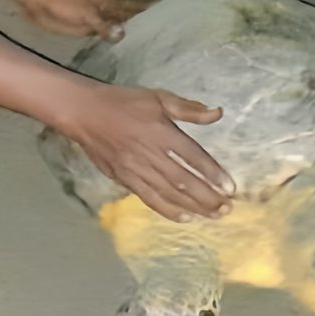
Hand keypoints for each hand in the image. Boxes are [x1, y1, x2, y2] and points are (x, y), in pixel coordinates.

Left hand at [21, 0, 156, 40]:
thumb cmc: (60, 4)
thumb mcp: (82, 15)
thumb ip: (102, 25)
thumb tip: (123, 34)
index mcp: (107, 1)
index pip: (134, 4)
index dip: (149, 7)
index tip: (167, 9)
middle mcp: (104, 6)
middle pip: (129, 10)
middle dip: (145, 15)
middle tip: (164, 23)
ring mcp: (95, 13)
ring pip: (118, 17)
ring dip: (132, 22)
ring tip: (148, 31)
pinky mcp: (84, 21)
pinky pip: (105, 26)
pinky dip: (115, 29)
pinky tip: (119, 36)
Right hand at [58, 85, 235, 221]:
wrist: (84, 113)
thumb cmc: (123, 102)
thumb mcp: (158, 97)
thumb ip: (188, 109)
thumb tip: (217, 113)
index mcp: (161, 131)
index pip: (193, 157)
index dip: (212, 173)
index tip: (230, 187)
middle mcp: (151, 154)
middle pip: (184, 181)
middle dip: (207, 197)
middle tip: (226, 208)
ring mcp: (136, 169)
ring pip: (169, 193)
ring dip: (193, 206)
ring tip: (212, 215)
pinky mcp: (124, 179)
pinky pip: (149, 198)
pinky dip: (168, 210)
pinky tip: (184, 217)